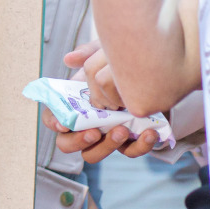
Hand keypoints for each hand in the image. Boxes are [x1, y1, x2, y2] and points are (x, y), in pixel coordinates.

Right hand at [50, 43, 161, 162]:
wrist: (157, 73)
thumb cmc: (122, 66)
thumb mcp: (106, 56)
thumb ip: (88, 54)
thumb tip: (70, 59)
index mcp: (74, 104)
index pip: (53, 117)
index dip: (53, 122)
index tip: (63, 123)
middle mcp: (86, 123)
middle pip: (67, 143)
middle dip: (77, 141)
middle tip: (94, 132)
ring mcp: (106, 134)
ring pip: (93, 153)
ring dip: (106, 146)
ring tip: (122, 130)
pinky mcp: (130, 141)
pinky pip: (129, 151)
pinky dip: (139, 146)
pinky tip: (149, 132)